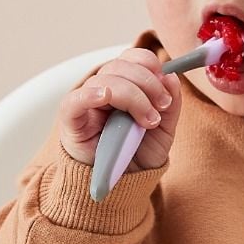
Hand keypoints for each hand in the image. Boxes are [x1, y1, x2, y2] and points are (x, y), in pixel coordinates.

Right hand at [58, 48, 183, 168]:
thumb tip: (172, 76)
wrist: (124, 184)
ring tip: (146, 122)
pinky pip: (74, 100)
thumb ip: (171, 103)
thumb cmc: (138, 154)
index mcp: (125, 85)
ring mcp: (87, 103)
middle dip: (146, 83)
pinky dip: (89, 95)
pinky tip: (103, 97)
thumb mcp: (164, 129)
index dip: (150, 65)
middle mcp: (104, 89)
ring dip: (131, 96)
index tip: (166, 89)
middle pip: (119, 66)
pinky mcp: (72, 121)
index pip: (132, 58)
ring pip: (104, 81)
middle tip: (161, 107)